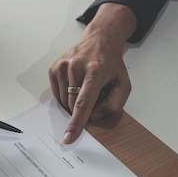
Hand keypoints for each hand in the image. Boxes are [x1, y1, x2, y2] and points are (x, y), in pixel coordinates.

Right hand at [49, 3, 135, 143]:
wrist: (99, 39)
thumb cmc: (111, 64)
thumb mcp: (123, 85)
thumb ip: (113, 105)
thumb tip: (94, 116)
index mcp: (95, 71)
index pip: (83, 102)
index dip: (76, 122)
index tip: (68, 137)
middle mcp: (76, 67)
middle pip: (73, 105)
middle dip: (82, 110)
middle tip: (94, 97)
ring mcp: (62, 66)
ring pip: (64, 101)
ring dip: (74, 103)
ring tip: (85, 88)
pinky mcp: (54, 68)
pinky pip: (57, 94)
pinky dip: (66, 96)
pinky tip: (75, 85)